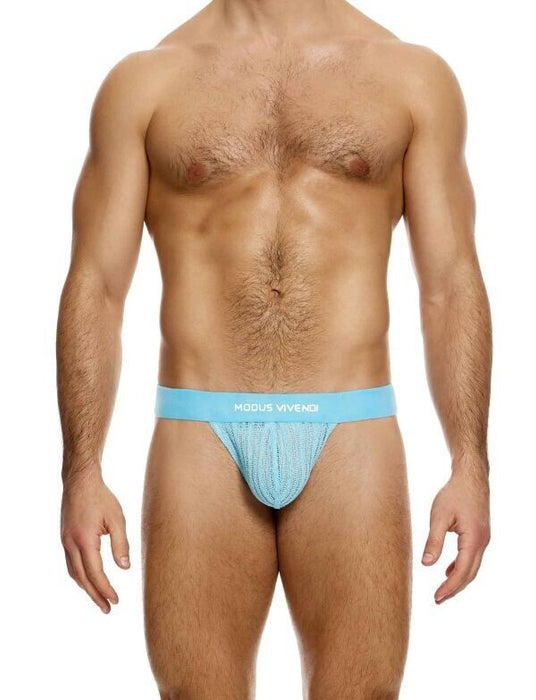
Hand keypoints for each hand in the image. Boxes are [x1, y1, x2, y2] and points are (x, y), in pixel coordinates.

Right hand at [61, 472, 129, 612]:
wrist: (80, 482)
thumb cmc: (101, 498)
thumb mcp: (117, 519)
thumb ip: (121, 544)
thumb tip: (125, 568)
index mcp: (85, 540)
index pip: (95, 573)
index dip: (105, 589)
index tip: (115, 601)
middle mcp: (71, 544)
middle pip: (82, 578)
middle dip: (95, 595)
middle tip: (108, 609)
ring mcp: (65, 542)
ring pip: (74, 573)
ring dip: (86, 588)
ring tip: (99, 599)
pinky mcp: (65, 539)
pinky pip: (71, 563)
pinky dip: (79, 576)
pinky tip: (88, 580)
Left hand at [422, 464, 489, 603]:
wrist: (471, 478)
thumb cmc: (454, 493)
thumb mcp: (439, 516)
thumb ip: (433, 541)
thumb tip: (426, 564)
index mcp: (473, 539)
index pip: (462, 570)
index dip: (450, 586)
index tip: (436, 597)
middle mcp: (482, 542)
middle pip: (470, 573)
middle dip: (454, 588)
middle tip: (438, 600)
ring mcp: (484, 539)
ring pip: (472, 567)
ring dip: (459, 579)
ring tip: (443, 590)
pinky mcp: (480, 534)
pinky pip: (472, 557)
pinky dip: (462, 567)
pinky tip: (449, 570)